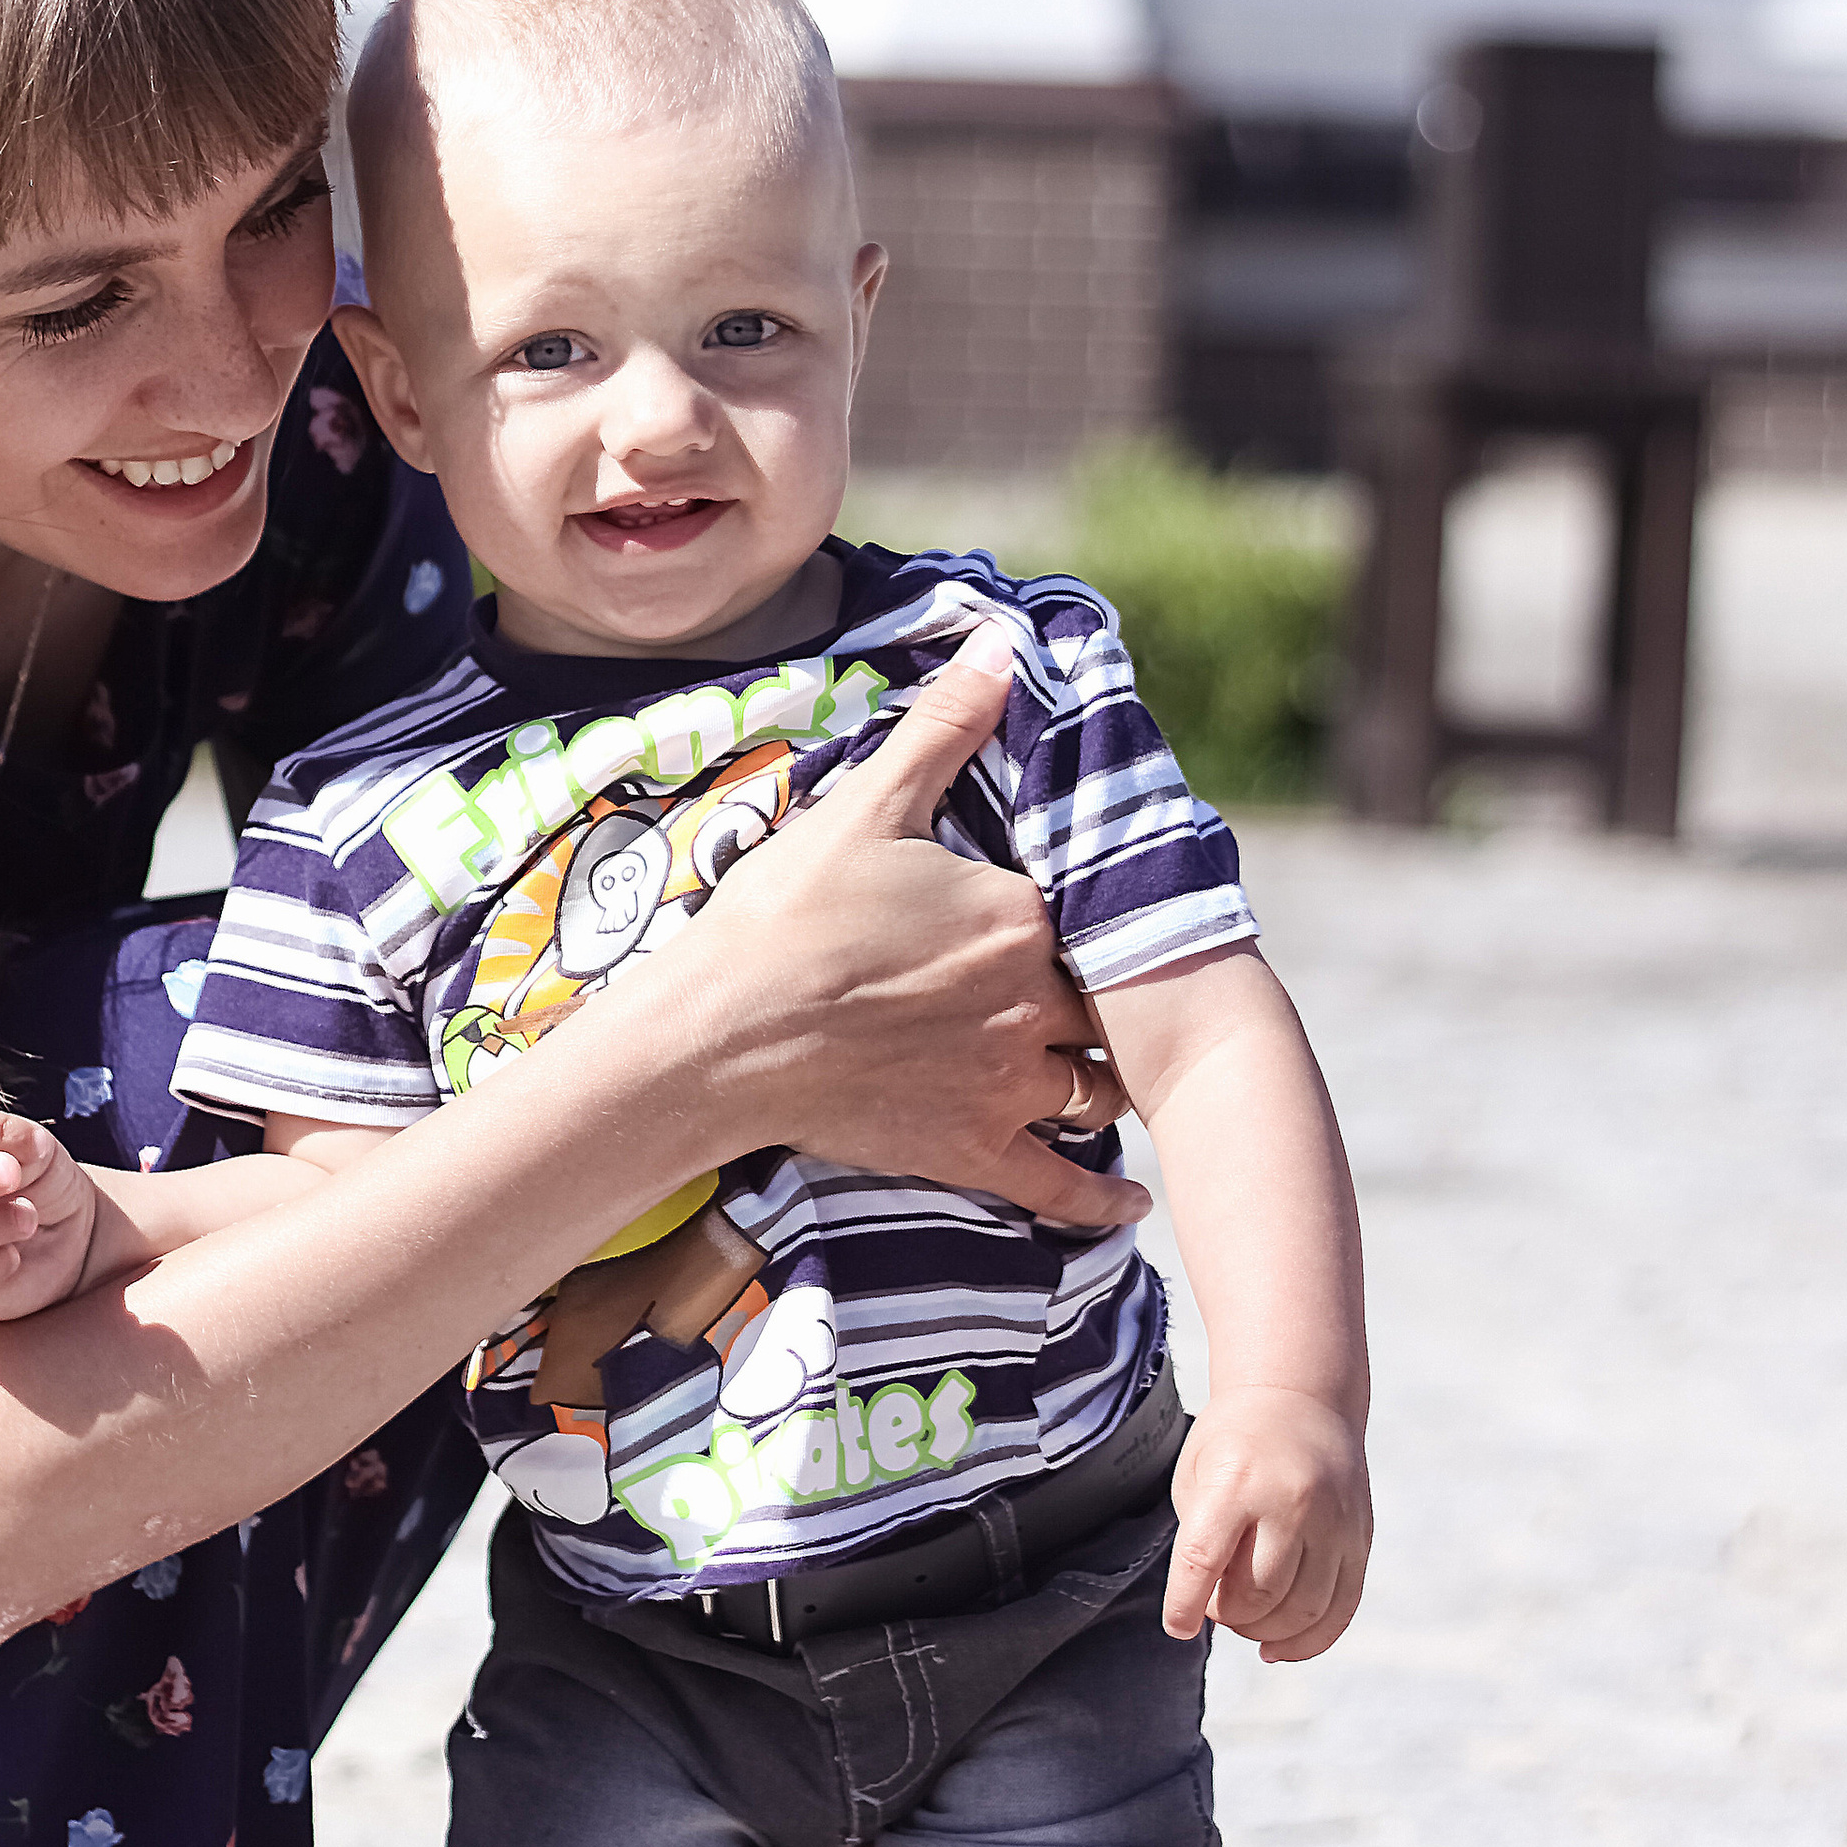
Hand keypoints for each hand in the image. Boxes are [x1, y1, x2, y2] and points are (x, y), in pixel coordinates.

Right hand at [677, 627, 1142, 1234]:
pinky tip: (1127, 1201)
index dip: (1090, 921)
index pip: (1086, 917)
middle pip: (1101, 1005)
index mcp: (1016, 917)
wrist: (719, 1035)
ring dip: (1104, 1083)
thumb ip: (943, 729)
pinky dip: (1099, 1198)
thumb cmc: (785, 916)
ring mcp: (1003, 1084)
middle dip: (1108, 1003)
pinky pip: (1060, 1185)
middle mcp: (1029, 1003)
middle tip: (1117, 1000)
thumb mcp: (865, 807)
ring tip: (1109, 1077)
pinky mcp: (970, 1151)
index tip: (1090, 919)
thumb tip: (1002, 645)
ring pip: (1094, 1091)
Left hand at [1161, 1383, 1371, 1661]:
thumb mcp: (1197, 1474)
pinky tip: (1277, 1647)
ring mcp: (1333, 1520)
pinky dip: (1308, 1641)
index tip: (1178, 1626)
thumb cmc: (1234, 1441)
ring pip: (1302, 1610)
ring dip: (1265, 1632)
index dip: (1185, 1605)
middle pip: (1258, 1592)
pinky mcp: (1360, 1538)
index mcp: (1236, 1479)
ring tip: (1245, 1620)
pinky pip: (1341, 1610)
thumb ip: (1198, 1540)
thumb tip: (1205, 1610)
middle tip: (1215, 1606)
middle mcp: (1291, 1500)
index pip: (1204, 1560)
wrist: (1302, 1398)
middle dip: (1228, 1615)